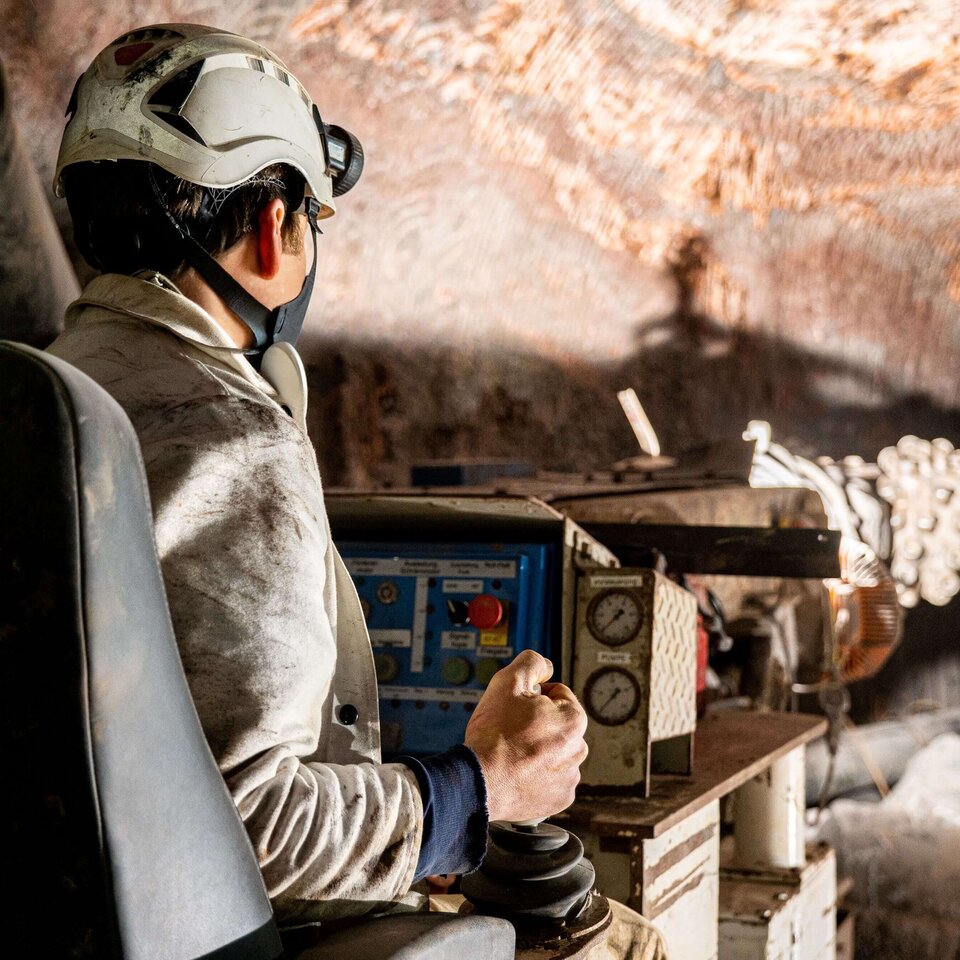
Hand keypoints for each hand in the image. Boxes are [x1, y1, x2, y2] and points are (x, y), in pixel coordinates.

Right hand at [464, 649, 587, 822]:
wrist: (478, 782)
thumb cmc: (493, 734)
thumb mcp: (508, 682)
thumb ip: (531, 663)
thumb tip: (545, 665)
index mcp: (574, 719)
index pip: (557, 695)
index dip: (533, 696)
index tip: (516, 708)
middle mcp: (579, 750)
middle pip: (556, 725)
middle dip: (537, 724)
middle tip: (511, 730)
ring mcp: (570, 777)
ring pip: (554, 752)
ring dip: (538, 750)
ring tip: (512, 753)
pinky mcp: (560, 800)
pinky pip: (551, 779)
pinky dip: (537, 775)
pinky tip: (518, 772)